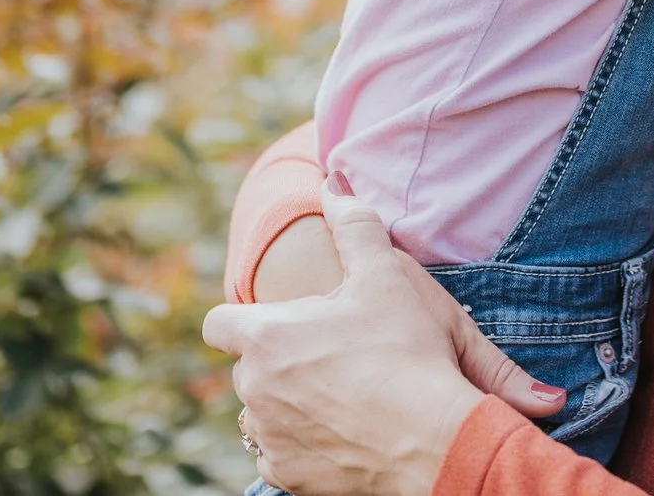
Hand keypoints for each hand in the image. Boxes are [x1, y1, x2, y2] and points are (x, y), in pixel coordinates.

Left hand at [204, 191, 563, 495]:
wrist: (435, 440)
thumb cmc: (407, 354)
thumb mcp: (387, 277)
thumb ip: (354, 226)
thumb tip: (333, 187)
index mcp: (266, 338)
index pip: (218, 324)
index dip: (240, 319)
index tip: (272, 320)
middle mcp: (255, 392)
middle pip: (247, 369)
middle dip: (277, 361)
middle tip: (328, 356)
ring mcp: (271, 439)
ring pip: (263, 415)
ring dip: (287, 405)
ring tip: (339, 396)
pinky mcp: (291, 478)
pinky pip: (283, 456)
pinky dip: (305, 445)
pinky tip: (345, 432)